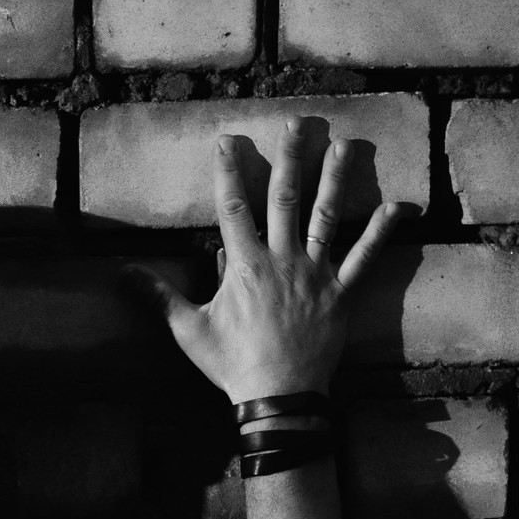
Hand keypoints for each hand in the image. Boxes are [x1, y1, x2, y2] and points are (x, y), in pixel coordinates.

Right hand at [124, 122, 401, 403]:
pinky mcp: (341, 292)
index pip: (234, 206)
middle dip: (290, 157)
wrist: (278, 395)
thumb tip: (118, 273)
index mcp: (244, 264)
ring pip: (327, 216)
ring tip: (345, 145)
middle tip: (298, 123)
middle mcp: (281, 258)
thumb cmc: (231, 364)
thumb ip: (156, 295)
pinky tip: (400, 206)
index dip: (229, 171)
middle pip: (285, 198)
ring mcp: (314, 273)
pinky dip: (382, 231)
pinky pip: (365, 257)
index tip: (228, 140)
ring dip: (336, 178)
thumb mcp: (186, 329)